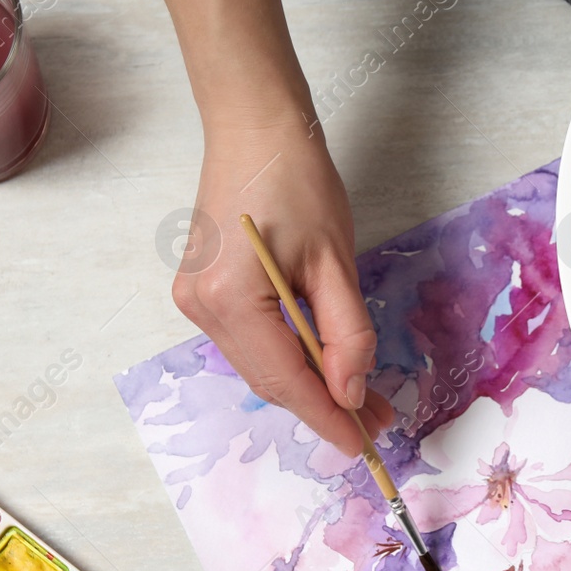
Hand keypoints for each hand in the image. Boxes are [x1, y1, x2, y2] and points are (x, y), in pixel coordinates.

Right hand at [173, 123, 393, 454]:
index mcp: (230, 299)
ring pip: (259, 366)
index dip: (326, 417)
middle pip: (269, 381)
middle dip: (323, 404)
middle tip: (375, 419)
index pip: (285, 380)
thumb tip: (351, 392)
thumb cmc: (295, 178)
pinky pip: (250, 343)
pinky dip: (288, 358)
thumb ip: (345, 331)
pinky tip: (323, 362)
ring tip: (359, 396)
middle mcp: (201, 308)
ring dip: (308, 384)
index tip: (364, 444)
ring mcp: (195, 301)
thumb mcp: (334, 259)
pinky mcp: (202, 291)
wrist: (253, 126)